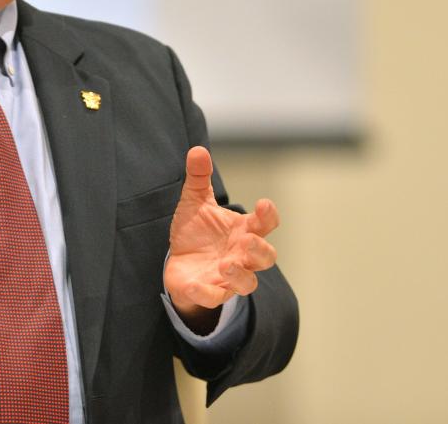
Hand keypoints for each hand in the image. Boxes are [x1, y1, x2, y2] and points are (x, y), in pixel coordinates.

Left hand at [164, 146, 278, 324]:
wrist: (178, 262)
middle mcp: (241, 255)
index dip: (268, 215)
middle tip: (246, 241)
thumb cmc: (195, 231)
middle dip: (260, 250)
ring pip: (247, 283)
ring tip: (225, 264)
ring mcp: (227, 276)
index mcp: (243, 230)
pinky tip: (198, 285)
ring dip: (239, 275)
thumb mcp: (195, 201)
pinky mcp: (208, 291)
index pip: (265, 224)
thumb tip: (197, 149)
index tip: (264, 203)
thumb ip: (198, 177)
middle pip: (265, 257)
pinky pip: (213, 297)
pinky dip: (208, 293)